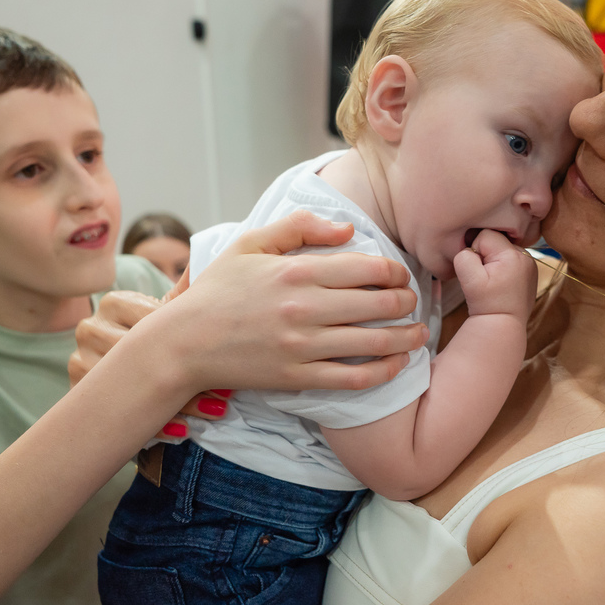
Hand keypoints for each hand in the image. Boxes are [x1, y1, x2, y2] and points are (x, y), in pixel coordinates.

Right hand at [73, 211, 428, 433]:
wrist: (184, 343)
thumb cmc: (218, 290)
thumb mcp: (250, 243)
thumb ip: (299, 227)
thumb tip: (349, 229)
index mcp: (297, 270)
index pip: (369, 268)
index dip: (397, 271)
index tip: (401, 274)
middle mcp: (305, 307)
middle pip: (381, 303)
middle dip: (408, 301)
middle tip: (415, 302)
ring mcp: (303, 346)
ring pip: (375, 342)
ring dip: (407, 337)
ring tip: (420, 334)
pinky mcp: (298, 377)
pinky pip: (354, 377)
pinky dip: (384, 371)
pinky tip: (397, 363)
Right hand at [453, 229, 537, 319]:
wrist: (503, 324)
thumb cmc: (486, 304)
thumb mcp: (469, 280)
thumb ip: (464, 256)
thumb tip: (470, 248)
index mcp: (512, 255)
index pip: (485, 235)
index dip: (476, 251)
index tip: (479, 272)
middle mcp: (525, 255)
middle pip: (496, 240)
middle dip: (486, 254)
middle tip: (487, 277)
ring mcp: (530, 263)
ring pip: (503, 248)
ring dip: (495, 260)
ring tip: (495, 281)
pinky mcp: (530, 270)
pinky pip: (511, 257)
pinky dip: (504, 266)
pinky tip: (502, 282)